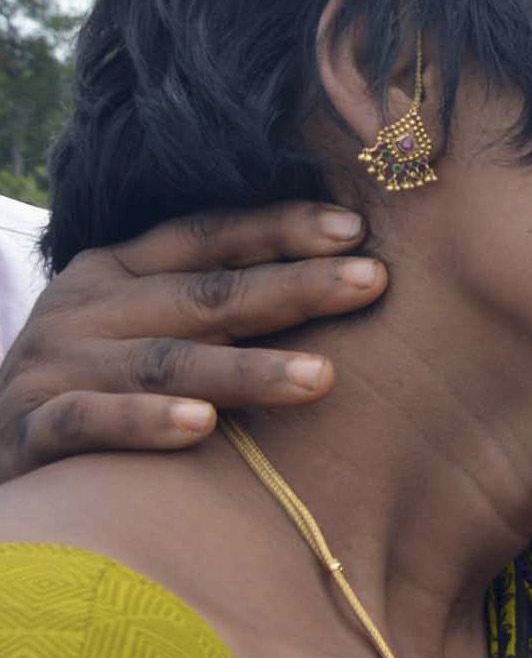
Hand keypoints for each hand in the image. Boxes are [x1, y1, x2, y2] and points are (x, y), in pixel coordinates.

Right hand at [0, 203, 387, 478]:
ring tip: (322, 378)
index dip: (278, 228)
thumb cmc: (101, 392)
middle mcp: (85, 309)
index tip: (357, 229)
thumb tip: (344, 288)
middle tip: (371, 282)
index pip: (206, 239)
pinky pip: (90, 421)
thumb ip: (218, 310)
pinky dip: (144, 422)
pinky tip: (200, 427)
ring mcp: (53, 366)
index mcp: (116, 271)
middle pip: (203, 296)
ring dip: (244, 370)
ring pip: (163, 363)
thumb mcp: (148, 333)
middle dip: (292, 288)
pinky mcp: (27, 429)